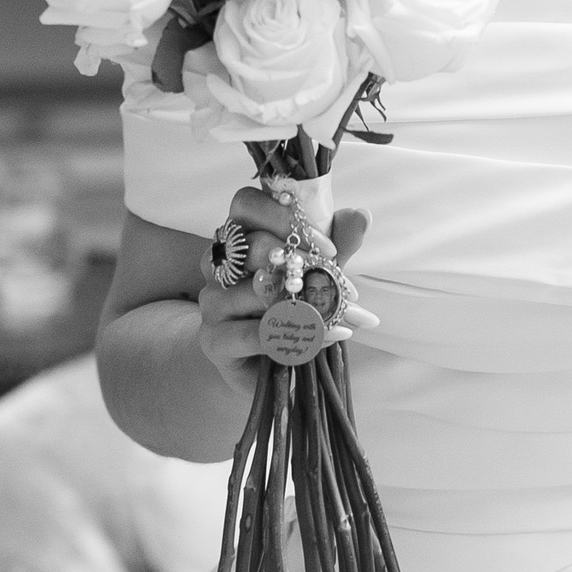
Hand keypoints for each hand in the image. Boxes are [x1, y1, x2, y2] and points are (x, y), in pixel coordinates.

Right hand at [195, 184, 370, 398]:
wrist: (267, 367)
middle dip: (302, 264)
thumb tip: (361, 215)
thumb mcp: (320, 275)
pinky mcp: (212, 340)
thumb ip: (338, 246)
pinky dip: (293, 334)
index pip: (246, 204)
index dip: (285, 217)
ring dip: (304, 304)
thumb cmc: (292, 310)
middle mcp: (218, 264)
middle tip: (338, 284)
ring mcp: (211, 301)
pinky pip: (251, 333)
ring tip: (343, 315)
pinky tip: (325, 336)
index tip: (327, 246)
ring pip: (252, 290)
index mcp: (240, 237)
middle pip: (251, 245)